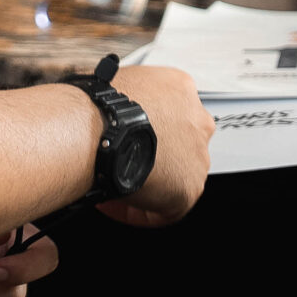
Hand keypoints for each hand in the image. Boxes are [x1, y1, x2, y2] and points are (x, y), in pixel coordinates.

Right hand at [104, 64, 213, 226]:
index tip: (129, 141)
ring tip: (115, 184)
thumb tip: (112, 113)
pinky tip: (116, 202)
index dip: (147, 132)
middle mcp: (197, 120)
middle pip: (180, 144)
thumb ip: (131, 100)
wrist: (100, 128)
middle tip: (124, 163)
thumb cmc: (99, 106)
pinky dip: (140, 211)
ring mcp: (198, 155)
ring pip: (176, 176)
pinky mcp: (190, 187)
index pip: (172, 114)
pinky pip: (166, 208)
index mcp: (181, 89)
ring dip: (149, 184)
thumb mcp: (121, 85)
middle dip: (154, 157)